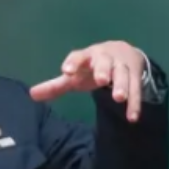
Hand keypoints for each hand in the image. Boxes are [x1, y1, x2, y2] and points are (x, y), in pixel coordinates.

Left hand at [29, 40, 147, 120]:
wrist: (122, 52)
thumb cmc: (91, 67)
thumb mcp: (75, 74)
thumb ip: (56, 85)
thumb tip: (31, 95)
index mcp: (87, 56)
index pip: (79, 56)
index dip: (73, 62)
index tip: (66, 71)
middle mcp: (105, 58)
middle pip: (104, 62)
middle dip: (102, 70)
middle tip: (101, 80)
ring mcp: (121, 66)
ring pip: (123, 74)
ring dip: (122, 85)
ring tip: (119, 98)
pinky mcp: (135, 76)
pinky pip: (136, 89)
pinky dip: (135, 103)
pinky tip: (132, 117)